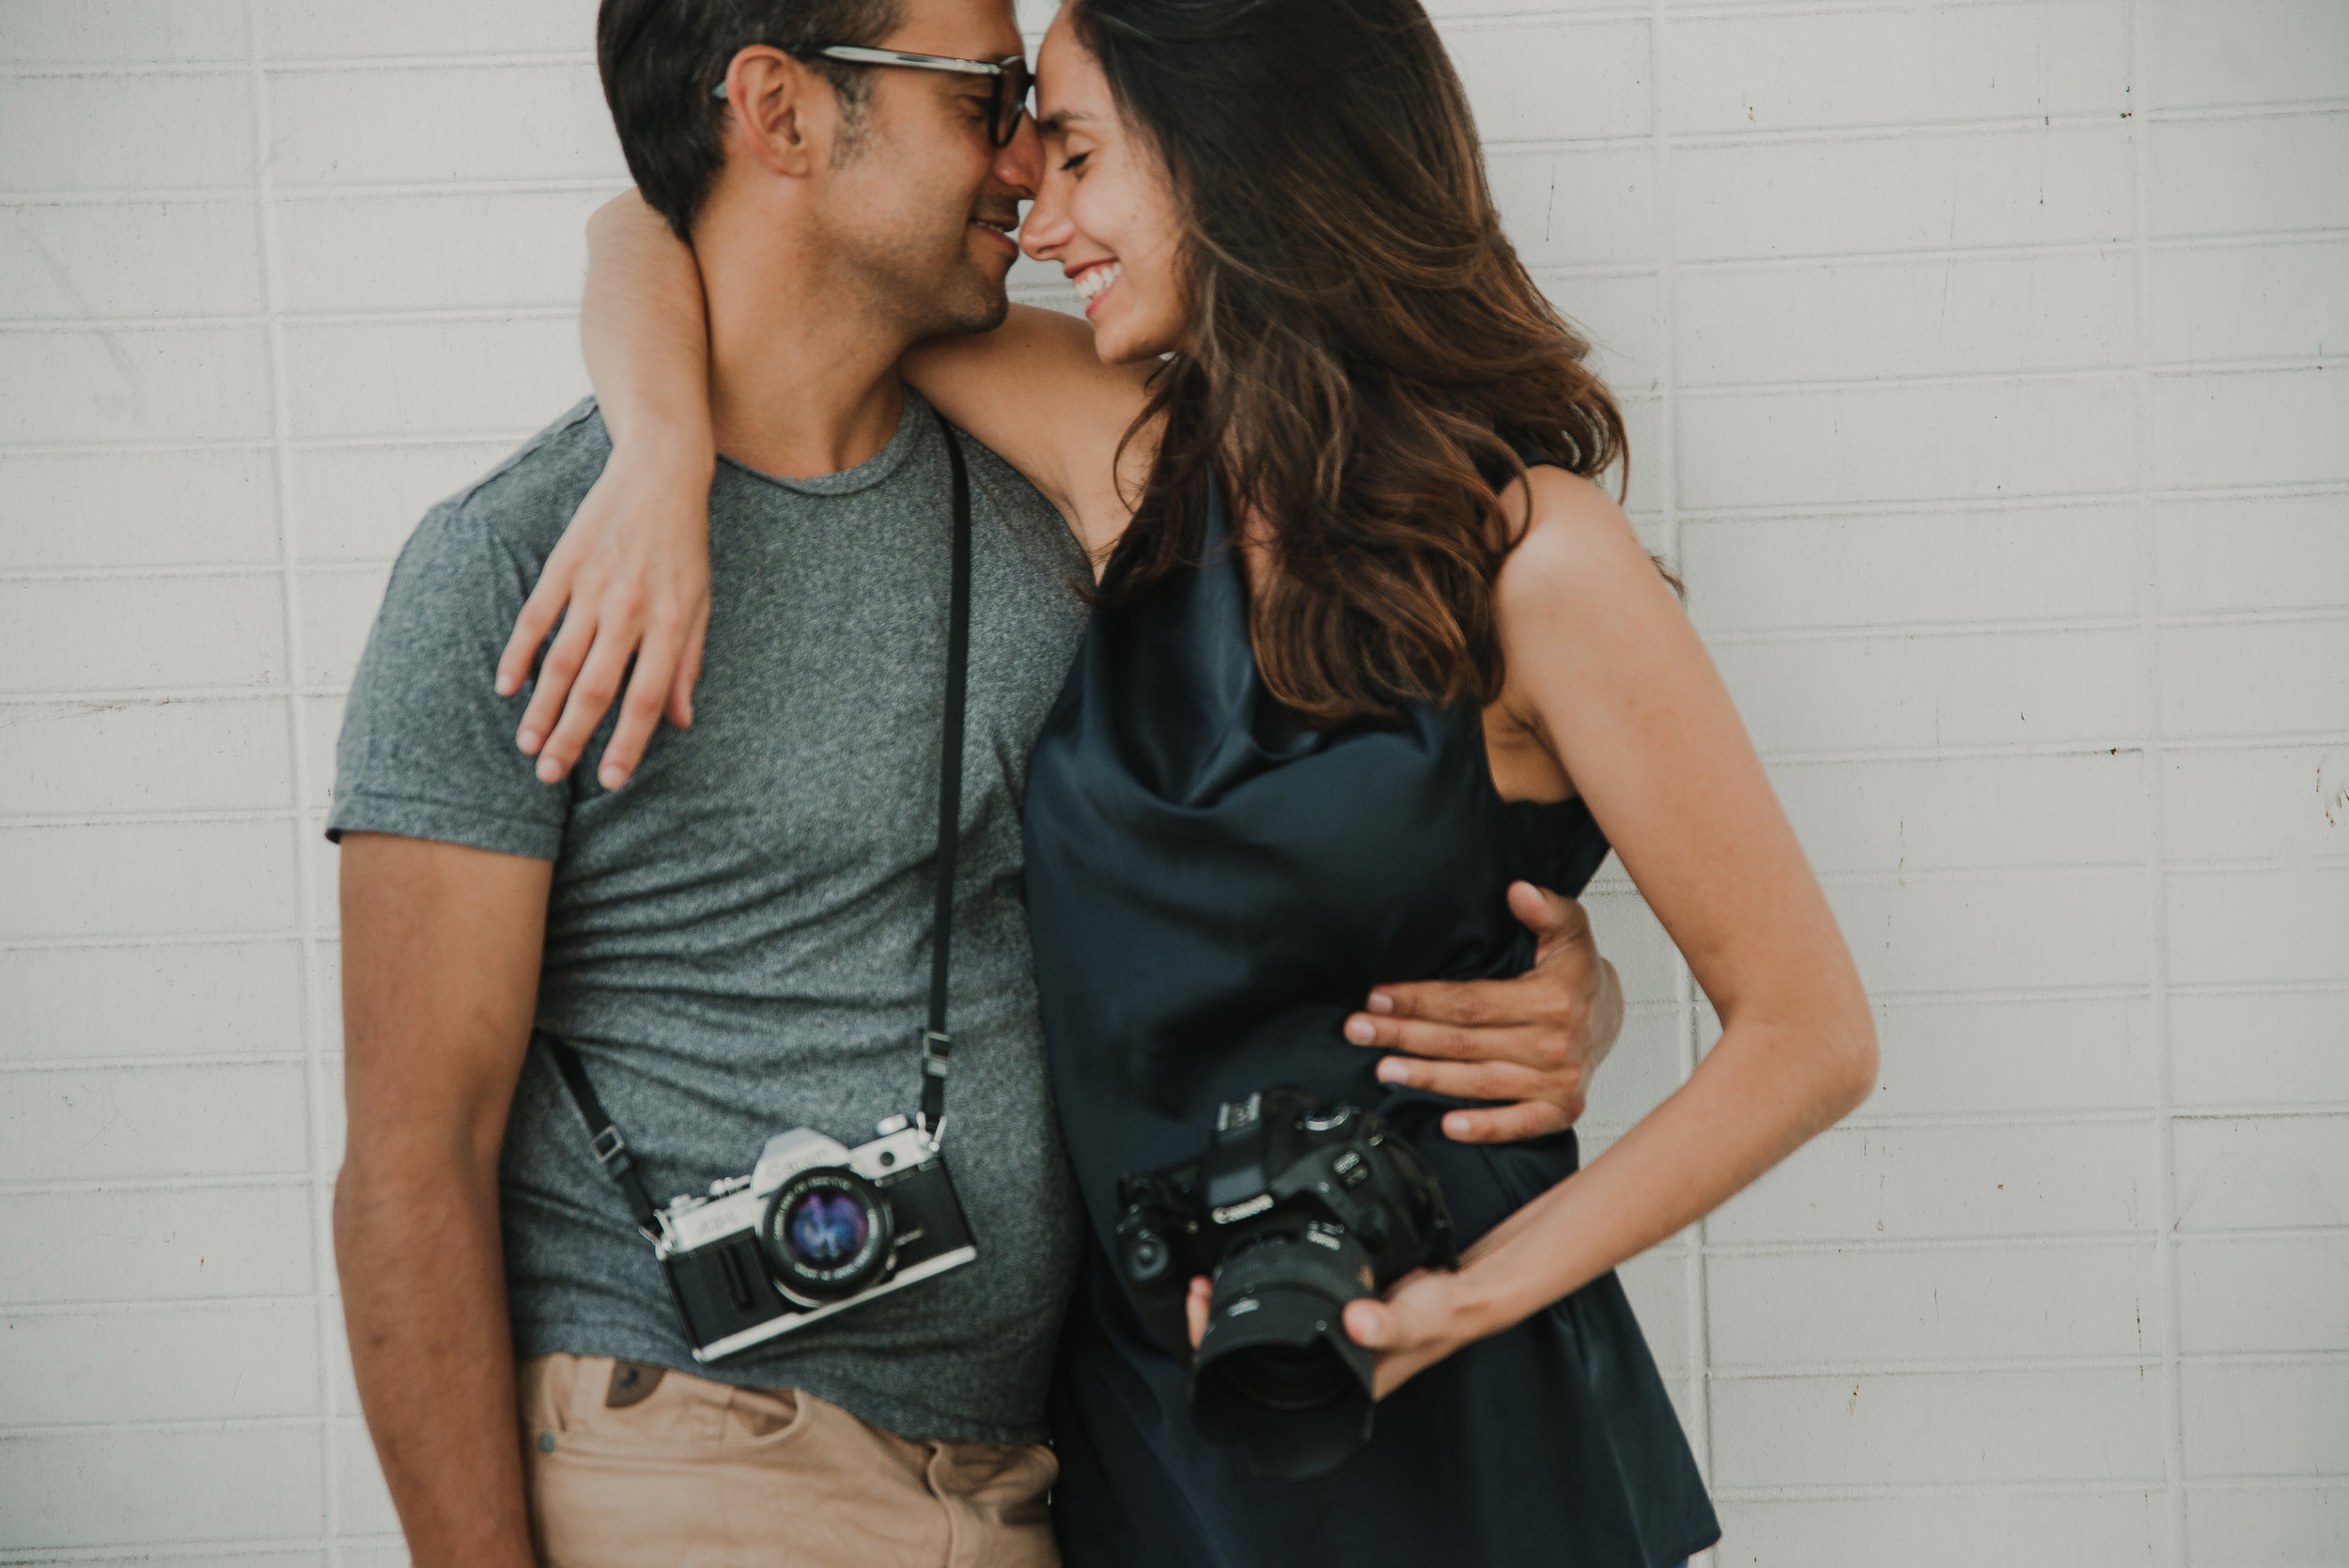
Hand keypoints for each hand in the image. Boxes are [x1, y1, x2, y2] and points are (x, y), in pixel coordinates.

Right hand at [495, 442, 713, 790]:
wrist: (659, 473)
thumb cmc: (686, 546)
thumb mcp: (702, 603)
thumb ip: (689, 664)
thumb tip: (681, 722)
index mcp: (672, 623)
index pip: (646, 699)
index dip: (627, 744)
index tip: (609, 780)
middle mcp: (631, 610)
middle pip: (595, 689)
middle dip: (571, 738)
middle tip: (548, 776)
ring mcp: (593, 587)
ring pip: (560, 661)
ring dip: (540, 708)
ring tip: (526, 745)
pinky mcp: (564, 565)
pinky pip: (535, 619)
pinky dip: (518, 654)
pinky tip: (507, 687)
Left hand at [1182, 1268, 1499, 1400]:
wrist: (1461, 1296)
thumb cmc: (1442, 1317)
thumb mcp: (1417, 1319)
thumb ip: (1389, 1324)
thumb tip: (1355, 1323)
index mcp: (1339, 1383)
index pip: (1264, 1383)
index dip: (1223, 1354)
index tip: (1206, 1312)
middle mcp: (1325, 1369)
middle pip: (1250, 1359)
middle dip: (1215, 1326)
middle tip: (1201, 1287)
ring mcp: (1323, 1345)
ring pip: (1261, 1335)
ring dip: (1233, 1308)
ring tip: (1212, 1278)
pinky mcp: (1325, 1318)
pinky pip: (1279, 1309)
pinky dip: (1258, 1290)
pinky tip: (1248, 1269)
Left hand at [1344, 881, 1622, 1142]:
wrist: (1610, 1016)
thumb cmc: (1577, 973)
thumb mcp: (1569, 929)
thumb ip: (1546, 908)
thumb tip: (1519, 891)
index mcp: (1552, 1000)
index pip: (1469, 1002)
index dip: (1419, 999)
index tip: (1378, 997)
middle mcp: (1555, 1045)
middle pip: (1464, 1042)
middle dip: (1405, 1035)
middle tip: (1360, 1031)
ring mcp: (1559, 1082)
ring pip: (1479, 1083)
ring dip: (1427, 1078)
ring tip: (1384, 1070)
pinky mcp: (1562, 1111)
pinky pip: (1518, 1124)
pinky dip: (1484, 1129)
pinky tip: (1448, 1125)